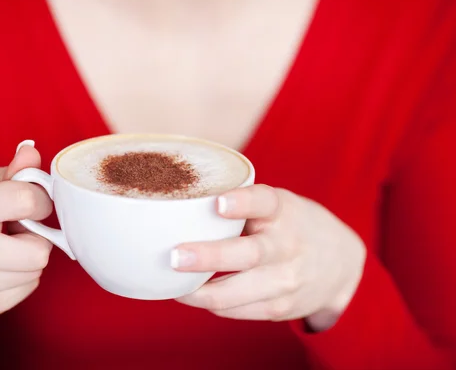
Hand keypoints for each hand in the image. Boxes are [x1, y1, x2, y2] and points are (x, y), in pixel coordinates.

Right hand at [0, 141, 52, 364]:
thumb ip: (7, 171)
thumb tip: (32, 153)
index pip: (27, 201)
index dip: (40, 200)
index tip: (31, 202)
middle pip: (40, 250)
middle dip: (35, 238)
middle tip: (15, 232)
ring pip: (37, 270)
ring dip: (28, 258)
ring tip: (2, 249)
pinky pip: (28, 288)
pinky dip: (21, 277)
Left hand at [173, 185, 365, 330]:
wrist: (341, 263)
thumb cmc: (292, 225)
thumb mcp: (277, 205)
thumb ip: (242, 207)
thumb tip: (183, 209)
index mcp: (283, 211)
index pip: (264, 202)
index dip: (242, 203)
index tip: (219, 203)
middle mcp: (287, 246)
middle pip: (245, 255)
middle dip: (206, 258)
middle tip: (174, 257)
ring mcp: (285, 281)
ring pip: (234, 293)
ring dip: (197, 292)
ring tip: (172, 285)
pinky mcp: (280, 308)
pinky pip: (236, 311)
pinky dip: (210, 304)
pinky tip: (192, 295)